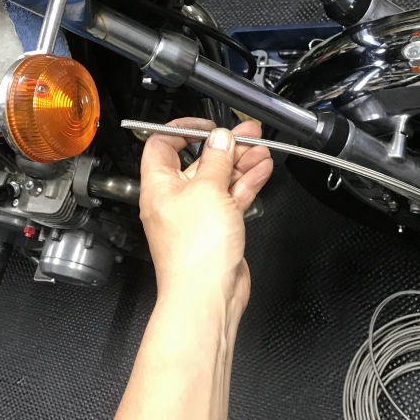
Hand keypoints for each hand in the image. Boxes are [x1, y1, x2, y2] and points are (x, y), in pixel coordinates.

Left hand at [139, 117, 273, 320]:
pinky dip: (246, 183)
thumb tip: (219, 138)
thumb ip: (216, 160)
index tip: (208, 125)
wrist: (207, 294)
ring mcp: (197, 215)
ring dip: (240, 163)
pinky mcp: (217, 229)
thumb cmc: (194, 251)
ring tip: (261, 148)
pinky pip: (231, 198)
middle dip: (224, 146)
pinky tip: (261, 170)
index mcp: (159, 186)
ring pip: (219, 179)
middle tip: (248, 133)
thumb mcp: (208, 190)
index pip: (162, 145)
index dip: (184, 130)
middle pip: (198, 162)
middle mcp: (175, 199)